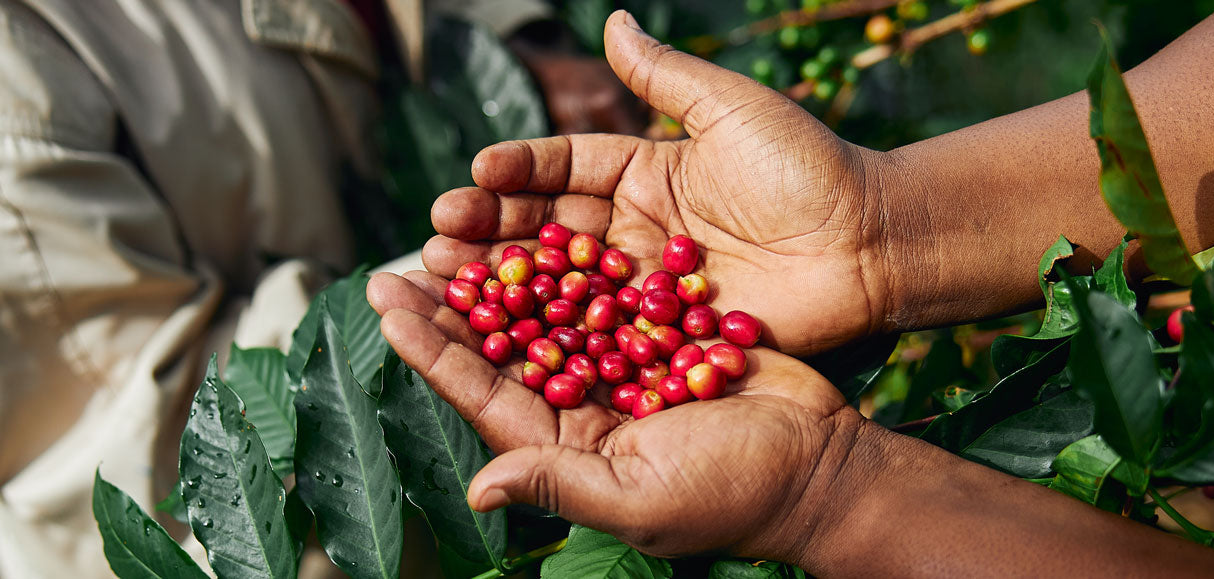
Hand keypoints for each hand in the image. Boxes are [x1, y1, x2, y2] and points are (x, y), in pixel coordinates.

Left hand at [365, 270, 874, 560]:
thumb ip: (558, 484)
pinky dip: (572, 262)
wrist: (826, 464)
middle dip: (454, 303)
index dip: (432, 349)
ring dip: (504, 274)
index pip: (481, 393)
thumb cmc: (735, 496)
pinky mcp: (661, 337)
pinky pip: (604, 293)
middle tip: (406, 255)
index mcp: (565, 448)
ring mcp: (622, 370)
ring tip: (460, 230)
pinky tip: (540, 224)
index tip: (387, 302)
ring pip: (547, 313)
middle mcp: (583, 407)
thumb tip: (479, 490)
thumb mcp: (639, 498)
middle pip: (503, 347)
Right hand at [426, 11, 914, 355]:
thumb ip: (666, 75)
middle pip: (547, 231)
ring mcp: (644, 289)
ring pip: (560, 286)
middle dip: (489, 232)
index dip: (518, 172)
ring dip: (502, 286)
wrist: (872, 243)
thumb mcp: (732, 109)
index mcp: (644, 173)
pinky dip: (552, 339)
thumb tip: (613, 20)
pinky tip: (504, 339)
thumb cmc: (809, 168)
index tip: (475, 172)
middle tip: (437, 235)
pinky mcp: (663, 338)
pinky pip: (601, 336)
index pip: (564, 169)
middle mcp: (635, 231)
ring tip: (446, 280)